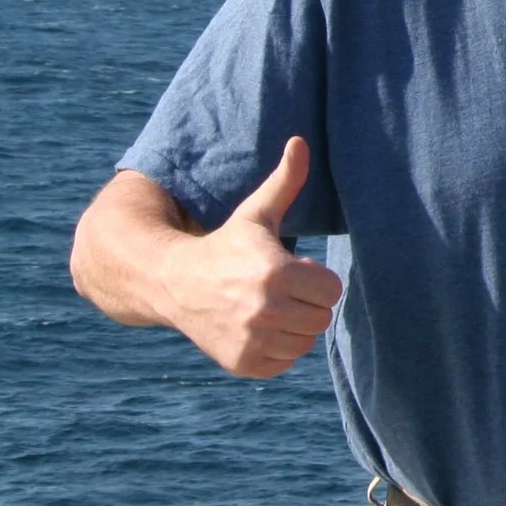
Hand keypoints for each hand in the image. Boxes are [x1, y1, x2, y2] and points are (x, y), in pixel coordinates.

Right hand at [161, 137, 342, 377]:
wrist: (173, 283)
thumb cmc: (225, 245)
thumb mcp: (256, 213)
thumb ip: (285, 181)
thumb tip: (300, 141)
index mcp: (275, 274)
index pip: (332, 289)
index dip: (316, 279)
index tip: (295, 270)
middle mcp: (263, 311)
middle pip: (322, 317)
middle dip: (307, 303)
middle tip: (281, 290)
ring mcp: (250, 341)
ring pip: (305, 341)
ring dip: (294, 327)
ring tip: (268, 308)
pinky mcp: (241, 364)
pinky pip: (285, 362)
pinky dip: (277, 349)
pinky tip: (256, 328)